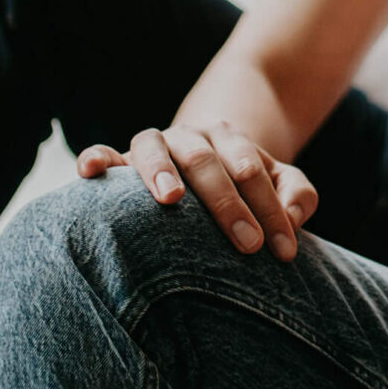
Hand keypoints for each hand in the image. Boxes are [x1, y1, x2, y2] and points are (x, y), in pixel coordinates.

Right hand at [75, 121, 317, 261]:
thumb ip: (297, 195)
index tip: (283, 251)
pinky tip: (90, 173)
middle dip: (228, 203)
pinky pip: (105, 155)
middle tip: (248, 244)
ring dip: (161, 171)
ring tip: (171, 199)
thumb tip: (293, 218)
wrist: (205, 159)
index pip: (252, 171)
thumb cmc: (245, 186)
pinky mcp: (122, 162)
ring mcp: (155, 146)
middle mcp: (189, 137)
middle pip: (206, 161)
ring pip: (153, 147)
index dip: (270, 210)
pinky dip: (96, 159)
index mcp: (229, 138)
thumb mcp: (280, 184)